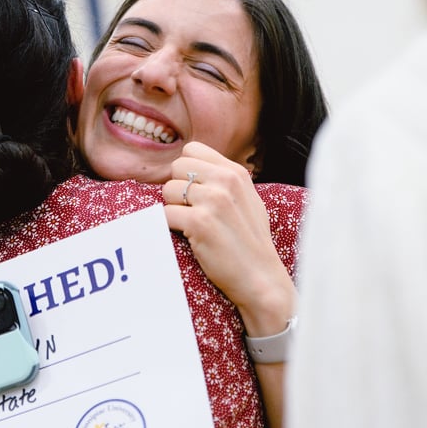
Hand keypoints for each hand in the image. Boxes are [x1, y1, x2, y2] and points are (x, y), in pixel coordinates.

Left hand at [162, 142, 294, 336]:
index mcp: (236, 172)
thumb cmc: (251, 242)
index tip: (193, 192)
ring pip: (168, 190)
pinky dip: (170, 227)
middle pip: (176, 167)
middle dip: (177, 189)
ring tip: (192, 225)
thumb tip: (193, 168)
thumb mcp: (247, 200)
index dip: (186, 171)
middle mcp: (226, 181)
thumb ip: (225, 180)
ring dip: (173, 209)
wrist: (260, 278)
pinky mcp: (199, 222)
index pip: (192, 150)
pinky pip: (165, 214)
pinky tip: (189, 237)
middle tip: (191, 211)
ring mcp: (213, 200)